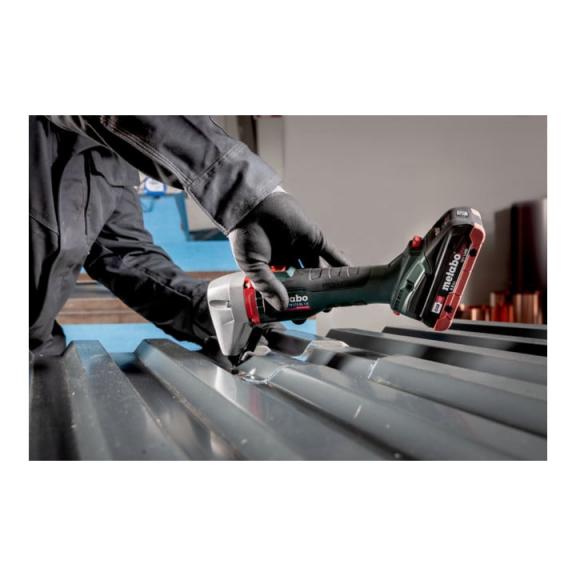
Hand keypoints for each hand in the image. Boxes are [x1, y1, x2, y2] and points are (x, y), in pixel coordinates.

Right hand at [228, 191, 350, 309]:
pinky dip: (340, 264)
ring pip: (319, 270)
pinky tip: (349, 276)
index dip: (294, 303)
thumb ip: (268, 286)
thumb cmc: (245, 235)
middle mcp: (290, 261)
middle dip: (314, 297)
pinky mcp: (313, 238)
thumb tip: (283, 306)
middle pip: (306, 283)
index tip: (299, 316)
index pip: (287, 290)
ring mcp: (302, 249)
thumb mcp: (253, 267)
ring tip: (337, 299)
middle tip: (321, 310)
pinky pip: (330, 253)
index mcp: (273, 269)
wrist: (251, 207)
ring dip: (328, 284)